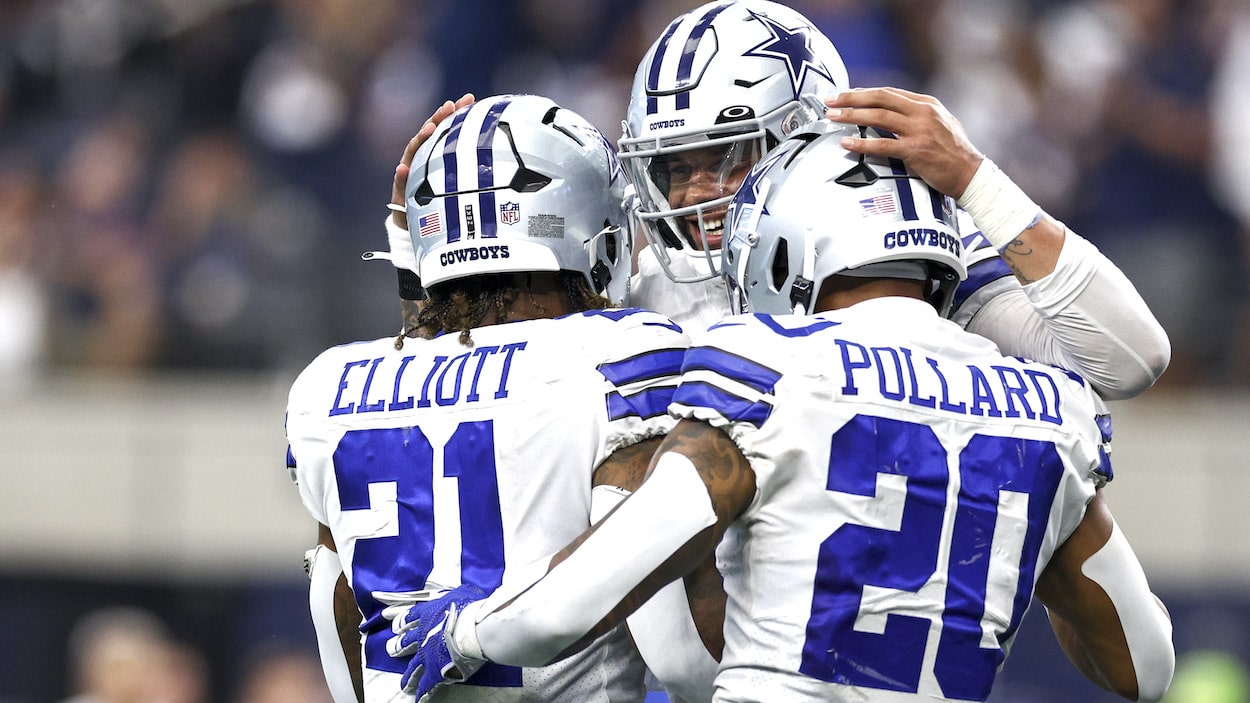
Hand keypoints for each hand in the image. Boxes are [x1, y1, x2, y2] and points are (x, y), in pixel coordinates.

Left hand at [387, 584, 487, 699]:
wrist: (470, 628)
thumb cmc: (469, 607)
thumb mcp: (464, 592)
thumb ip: (459, 594)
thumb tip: (465, 593)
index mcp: (428, 613)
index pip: (410, 616)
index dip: (402, 620)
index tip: (394, 624)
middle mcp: (423, 634)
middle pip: (406, 642)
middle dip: (398, 646)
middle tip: (391, 649)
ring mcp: (426, 654)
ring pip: (413, 666)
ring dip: (408, 675)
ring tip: (403, 684)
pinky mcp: (434, 670)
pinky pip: (426, 684)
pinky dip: (422, 692)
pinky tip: (418, 699)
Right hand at [391, 93, 475, 229]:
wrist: (418, 226)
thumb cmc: (441, 203)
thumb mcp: (459, 185)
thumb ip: (471, 170)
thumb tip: (503, 156)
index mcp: (434, 155)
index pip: (444, 129)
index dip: (455, 113)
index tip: (468, 99)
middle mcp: (420, 161)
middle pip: (428, 135)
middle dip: (438, 118)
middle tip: (449, 106)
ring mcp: (409, 175)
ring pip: (413, 154)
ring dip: (420, 140)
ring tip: (429, 129)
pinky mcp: (401, 194)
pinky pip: (400, 185)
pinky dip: (401, 176)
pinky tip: (403, 169)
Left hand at [824, 87, 982, 197]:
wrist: (970, 173)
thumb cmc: (954, 152)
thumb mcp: (940, 123)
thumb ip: (917, 115)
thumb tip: (893, 112)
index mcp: (927, 104)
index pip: (889, 92)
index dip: (864, 92)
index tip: (846, 95)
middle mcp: (922, 112)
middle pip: (880, 98)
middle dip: (851, 98)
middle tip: (830, 100)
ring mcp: (919, 130)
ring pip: (879, 117)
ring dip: (852, 116)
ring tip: (832, 117)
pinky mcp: (916, 150)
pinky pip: (883, 144)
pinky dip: (862, 143)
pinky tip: (847, 143)